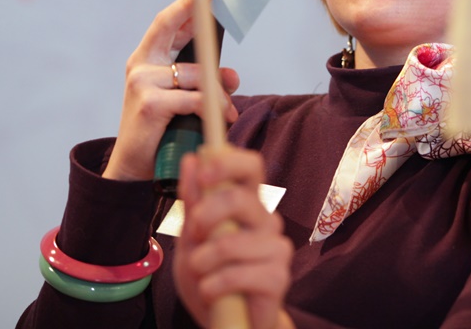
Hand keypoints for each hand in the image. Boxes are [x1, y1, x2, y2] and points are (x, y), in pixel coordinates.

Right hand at [103, 0, 239, 181]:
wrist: (134, 167)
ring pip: (195, 74)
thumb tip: (232, 75)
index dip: (185, 6)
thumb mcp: (186, 101)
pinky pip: (194, 98)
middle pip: (167, 28)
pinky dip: (212, 107)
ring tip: (229, 111)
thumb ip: (206, 83)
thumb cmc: (161, 130)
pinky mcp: (149, 103)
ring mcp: (141, 82)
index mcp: (146, 61)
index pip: (165, 25)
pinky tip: (220, 117)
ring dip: (218, 92)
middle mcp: (140, 66)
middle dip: (190, 10)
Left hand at [174, 147, 295, 328]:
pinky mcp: (279, 277)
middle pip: (240, 198)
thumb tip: (192, 159)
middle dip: (206, 215)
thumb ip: (193, 202)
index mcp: (247, 204)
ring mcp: (276, 248)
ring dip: (203, 261)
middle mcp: (266, 220)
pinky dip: (214, 285)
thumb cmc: (210, 276)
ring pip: (231, 242)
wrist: (227, 323)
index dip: (228, 161)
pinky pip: (238, 274)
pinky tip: (212, 292)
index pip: (250, 166)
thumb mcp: (191, 239)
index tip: (204, 172)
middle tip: (194, 235)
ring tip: (200, 274)